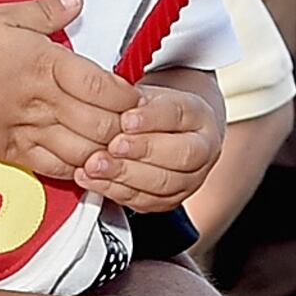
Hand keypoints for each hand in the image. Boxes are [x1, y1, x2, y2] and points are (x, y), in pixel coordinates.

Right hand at [0, 0, 138, 181]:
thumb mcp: (4, 17)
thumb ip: (46, 10)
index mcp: (47, 65)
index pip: (102, 86)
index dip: (128, 96)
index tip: (138, 98)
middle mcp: (44, 102)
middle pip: (101, 125)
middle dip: (126, 130)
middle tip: (138, 128)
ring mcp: (31, 132)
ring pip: (84, 152)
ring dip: (107, 154)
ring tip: (120, 150)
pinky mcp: (17, 154)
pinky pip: (57, 169)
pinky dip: (79, 171)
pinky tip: (91, 166)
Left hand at [80, 75, 219, 208]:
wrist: (167, 132)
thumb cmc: (152, 111)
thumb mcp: (143, 93)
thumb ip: (128, 97)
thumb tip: (106, 94)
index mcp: (197, 115)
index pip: (178, 115)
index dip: (151, 119)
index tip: (126, 119)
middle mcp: (201, 149)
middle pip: (180, 155)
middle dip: (142, 150)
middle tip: (112, 146)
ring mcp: (189, 179)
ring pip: (164, 184)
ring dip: (125, 175)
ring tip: (95, 165)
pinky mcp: (169, 201)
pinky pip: (145, 202)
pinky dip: (115, 191)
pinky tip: (94, 180)